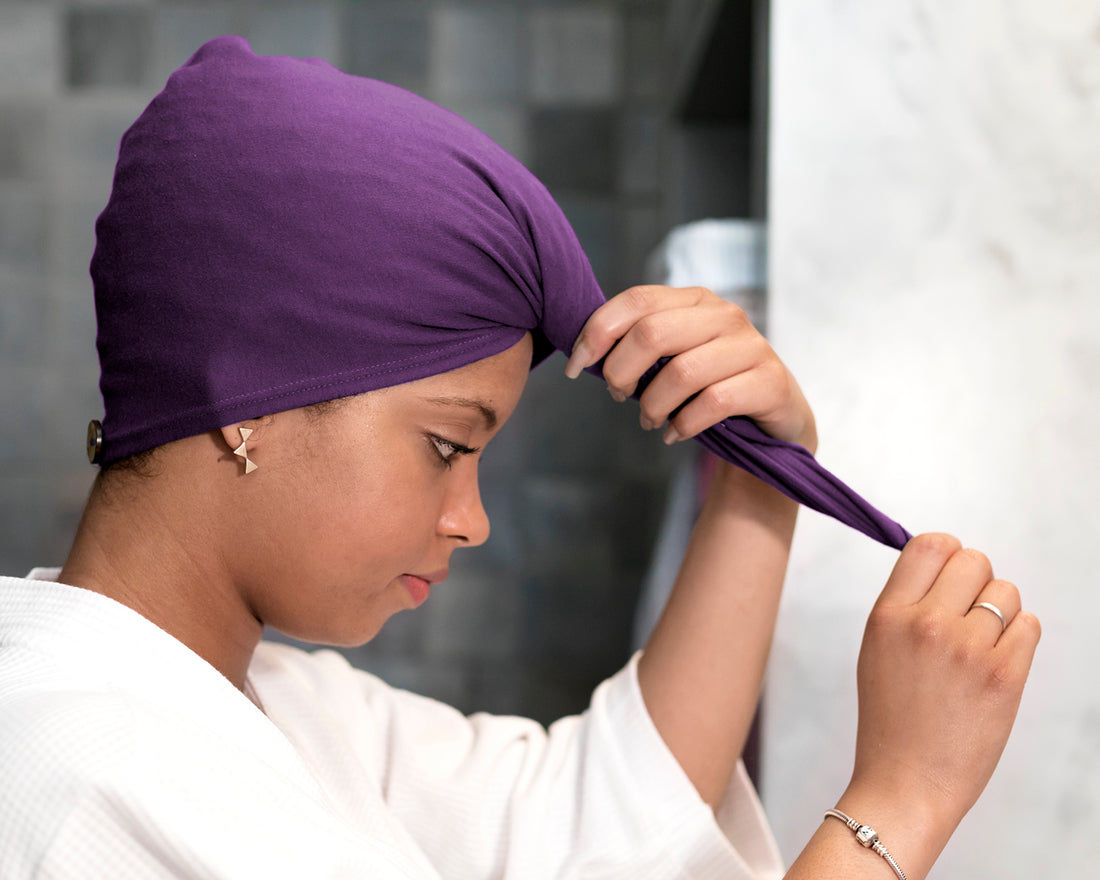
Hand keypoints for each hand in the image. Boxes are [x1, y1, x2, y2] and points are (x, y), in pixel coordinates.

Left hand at [564, 285, 816, 452]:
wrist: (774, 414)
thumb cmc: (710, 383)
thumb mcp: (673, 356)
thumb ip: (637, 346)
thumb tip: (586, 356)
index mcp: (695, 300)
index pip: (636, 301)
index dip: (597, 333)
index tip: (576, 368)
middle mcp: (725, 315)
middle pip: (652, 334)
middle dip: (621, 372)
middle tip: (619, 396)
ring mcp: (751, 346)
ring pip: (682, 372)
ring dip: (652, 406)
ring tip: (649, 420)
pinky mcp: (770, 381)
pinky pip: (714, 402)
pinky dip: (684, 424)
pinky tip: (674, 433)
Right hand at [842, 534, 1040, 856]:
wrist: (906, 782)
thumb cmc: (891, 719)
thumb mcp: (877, 649)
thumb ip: (906, 605)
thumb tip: (945, 568)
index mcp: (888, 615)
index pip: (929, 545)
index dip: (947, 555)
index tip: (949, 577)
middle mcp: (926, 624)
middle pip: (973, 560)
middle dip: (976, 581)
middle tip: (968, 614)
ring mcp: (967, 649)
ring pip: (1006, 592)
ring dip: (1000, 612)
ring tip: (980, 646)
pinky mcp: (1003, 675)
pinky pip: (1029, 626)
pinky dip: (1019, 638)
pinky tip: (997, 663)